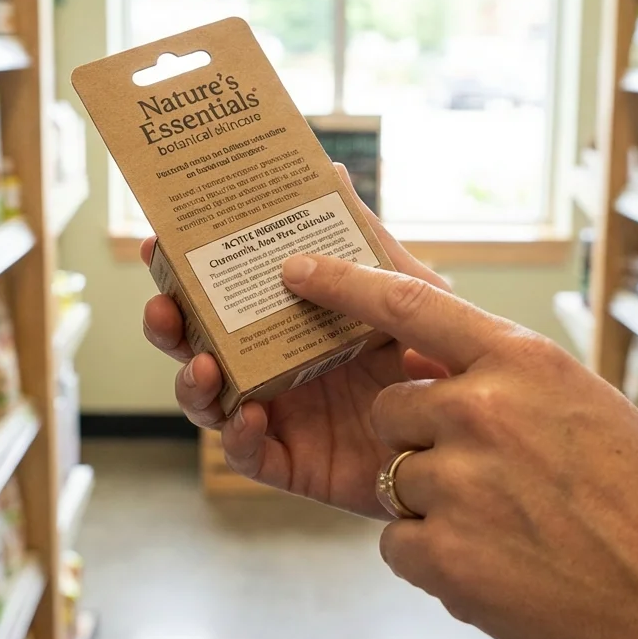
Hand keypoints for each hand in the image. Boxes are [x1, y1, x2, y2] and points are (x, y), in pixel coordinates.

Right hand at [141, 165, 447, 517]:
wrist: (482, 433)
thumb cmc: (443, 357)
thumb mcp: (412, 293)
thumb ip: (368, 245)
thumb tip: (331, 174)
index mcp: (290, 320)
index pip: (222, 293)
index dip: (182, 272)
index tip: (155, 245)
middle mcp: (275, 365)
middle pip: (199, 344)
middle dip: (171, 326)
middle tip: (163, 307)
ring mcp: (282, 415)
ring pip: (211, 401)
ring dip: (195, 382)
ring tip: (206, 365)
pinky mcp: (296, 464)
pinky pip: (250, 455)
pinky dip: (238, 438)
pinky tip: (248, 417)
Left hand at [283, 254, 637, 638]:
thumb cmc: (637, 498)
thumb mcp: (580, 402)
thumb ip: (505, 371)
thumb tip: (431, 346)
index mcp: (523, 361)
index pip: (410, 302)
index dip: (344, 281)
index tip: (299, 268)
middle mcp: (484, 410)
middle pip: (389, 407)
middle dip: (418, 438)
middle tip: (485, 473)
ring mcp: (460, 481)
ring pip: (393, 477)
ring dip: (433, 503)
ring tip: (508, 526)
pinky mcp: (442, 552)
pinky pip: (396, 540)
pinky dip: (434, 556)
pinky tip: (497, 563)